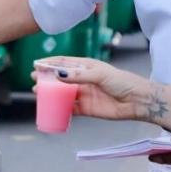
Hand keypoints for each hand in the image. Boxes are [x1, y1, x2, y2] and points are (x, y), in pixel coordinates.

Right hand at [33, 56, 152, 122]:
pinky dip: (60, 109)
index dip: (49, 63)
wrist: (137, 101)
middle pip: (60, 78)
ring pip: (62, 93)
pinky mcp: (87, 109)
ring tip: (37, 93)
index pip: (64, 62)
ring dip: (50, 93)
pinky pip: (69, 109)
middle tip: (33, 79)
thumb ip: (80, 75)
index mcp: (87, 66)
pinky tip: (50, 109)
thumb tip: (59, 74)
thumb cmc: (122, 82)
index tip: (36, 64)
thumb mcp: (100, 74)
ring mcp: (84, 94)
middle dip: (46, 78)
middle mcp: (83, 79)